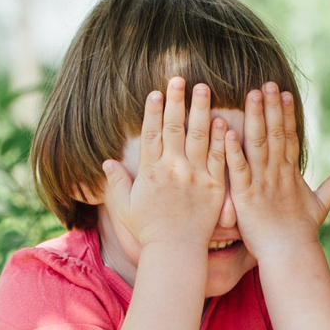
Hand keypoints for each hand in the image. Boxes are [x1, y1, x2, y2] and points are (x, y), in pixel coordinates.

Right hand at [104, 78, 226, 258]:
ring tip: (204, 88)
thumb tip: (106, 163)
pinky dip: (220, 138)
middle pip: (175, 127)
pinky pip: (218, 158)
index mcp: (150, 171)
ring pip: (198, 136)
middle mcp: (172, 169)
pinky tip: (222, 120)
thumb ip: (117, 182)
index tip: (156, 91)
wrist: (175, 252)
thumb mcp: (125, 206)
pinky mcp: (214, 186)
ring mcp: (195, 176)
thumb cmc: (148, 230)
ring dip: (201, 110)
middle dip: (177, 101)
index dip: (153, 111)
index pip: (152, 133)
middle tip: (180, 78)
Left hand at [220, 84, 329, 264]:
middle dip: (270, 107)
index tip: (283, 92)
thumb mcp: (319, 207)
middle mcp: (278, 174)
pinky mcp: (246, 196)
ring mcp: (262, 183)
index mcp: (291, 174)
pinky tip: (227, 130)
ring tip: (250, 95)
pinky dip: (233, 150)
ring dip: (254, 118)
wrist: (290, 256)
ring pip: (258, 145)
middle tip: (265, 83)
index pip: (290, 137)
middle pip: (275, 134)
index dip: (287, 114)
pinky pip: (239, 169)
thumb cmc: (301, 234)